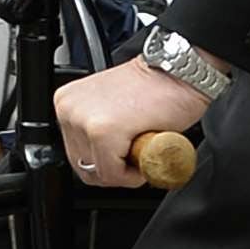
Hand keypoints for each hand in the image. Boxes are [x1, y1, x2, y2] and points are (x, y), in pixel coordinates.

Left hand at [51, 56, 206, 189]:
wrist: (182, 73)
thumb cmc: (158, 88)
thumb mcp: (113, 107)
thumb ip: (97, 130)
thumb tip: (99, 160)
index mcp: (67, 102)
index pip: (76, 153)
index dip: (106, 162)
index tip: (126, 151)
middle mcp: (69, 110)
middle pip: (84, 167)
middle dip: (115, 168)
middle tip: (137, 149)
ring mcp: (83, 120)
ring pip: (99, 173)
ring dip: (125, 170)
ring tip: (142, 144)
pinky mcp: (101, 131)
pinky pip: (113, 173)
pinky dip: (134, 174)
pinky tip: (146, 149)